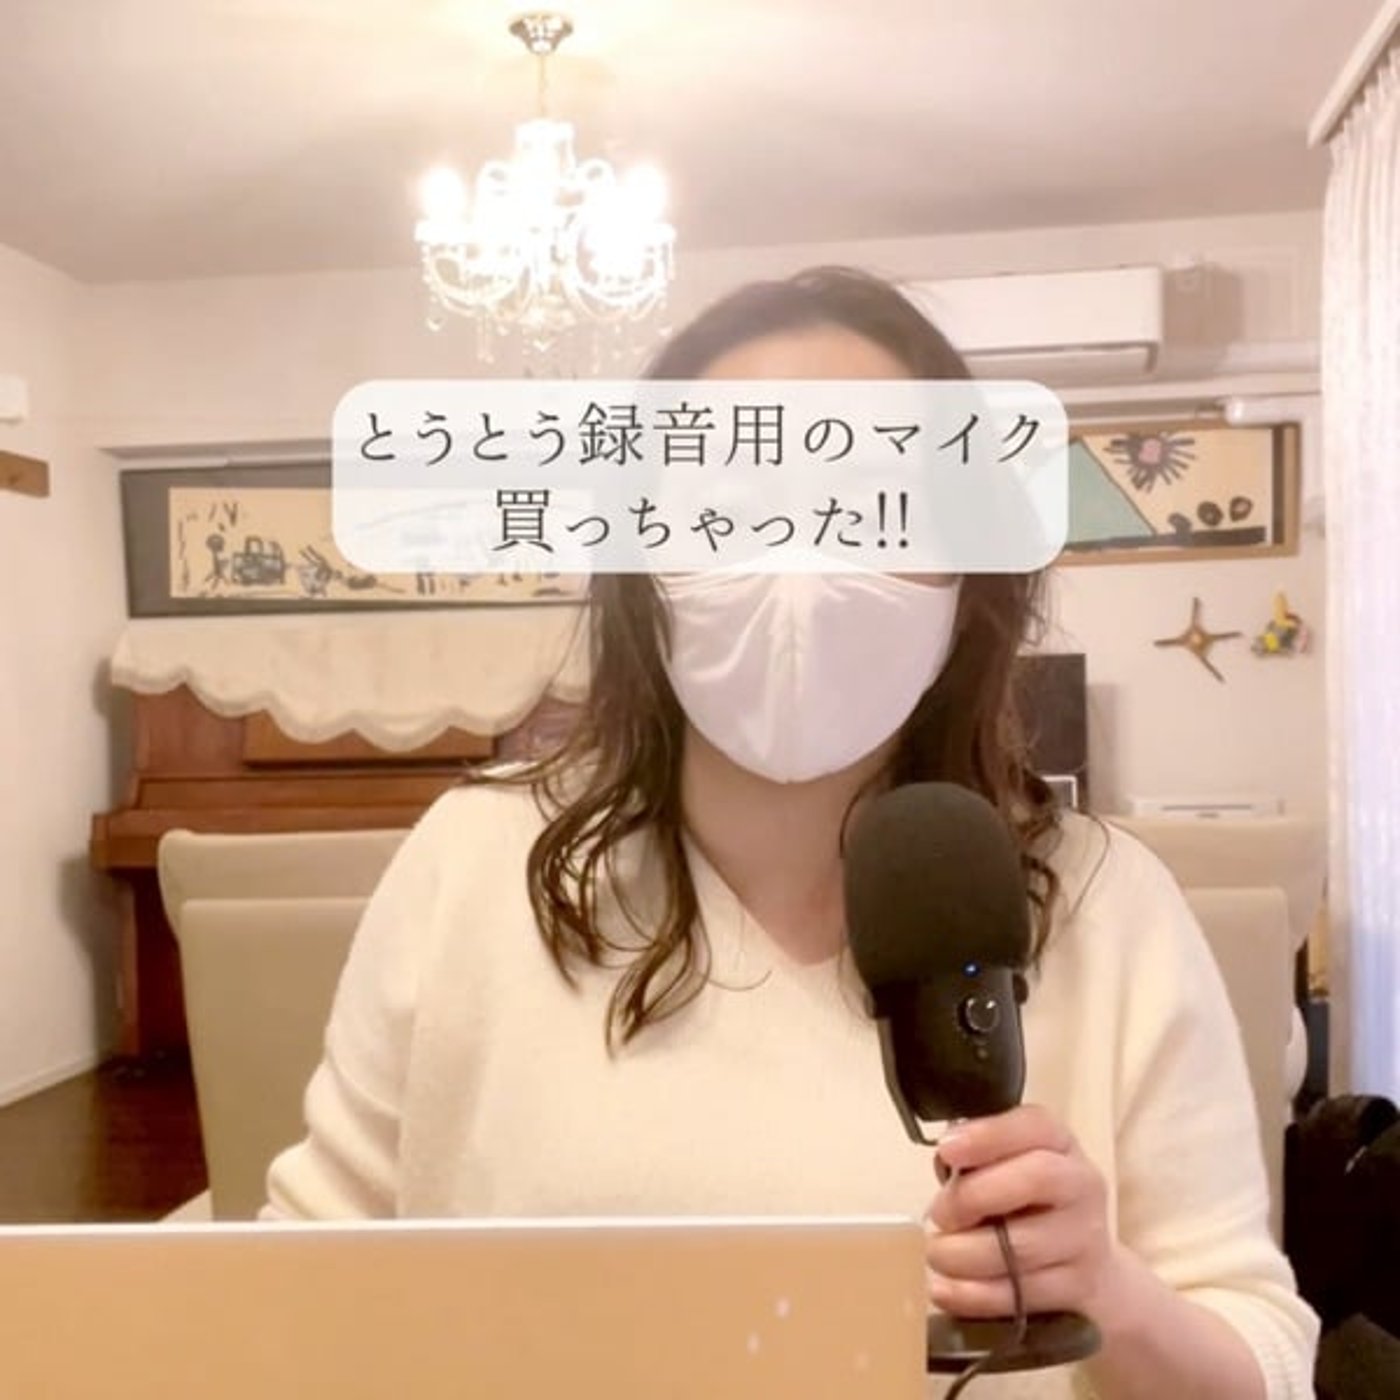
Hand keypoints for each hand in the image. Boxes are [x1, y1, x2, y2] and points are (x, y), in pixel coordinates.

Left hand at [923, 1103, 1120, 1319]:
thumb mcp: (1008, 1165)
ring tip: (937, 1254)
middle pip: (1035, 1178)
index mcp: (1059, 1142)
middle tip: (938, 1214)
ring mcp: (1086, 1238)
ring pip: (1022, 1246)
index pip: (1034, 1125)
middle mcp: (1081, 1184)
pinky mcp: (1078, 1288)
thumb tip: (945, 1160)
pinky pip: (1020, 1294)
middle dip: (973, 1196)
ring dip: (964, 1254)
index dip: (988, 1135)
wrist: (1088, 1266)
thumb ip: (978, 1157)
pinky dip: (973, 1295)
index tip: (947, 1149)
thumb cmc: (1028, 1202)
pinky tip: (944, 1289)